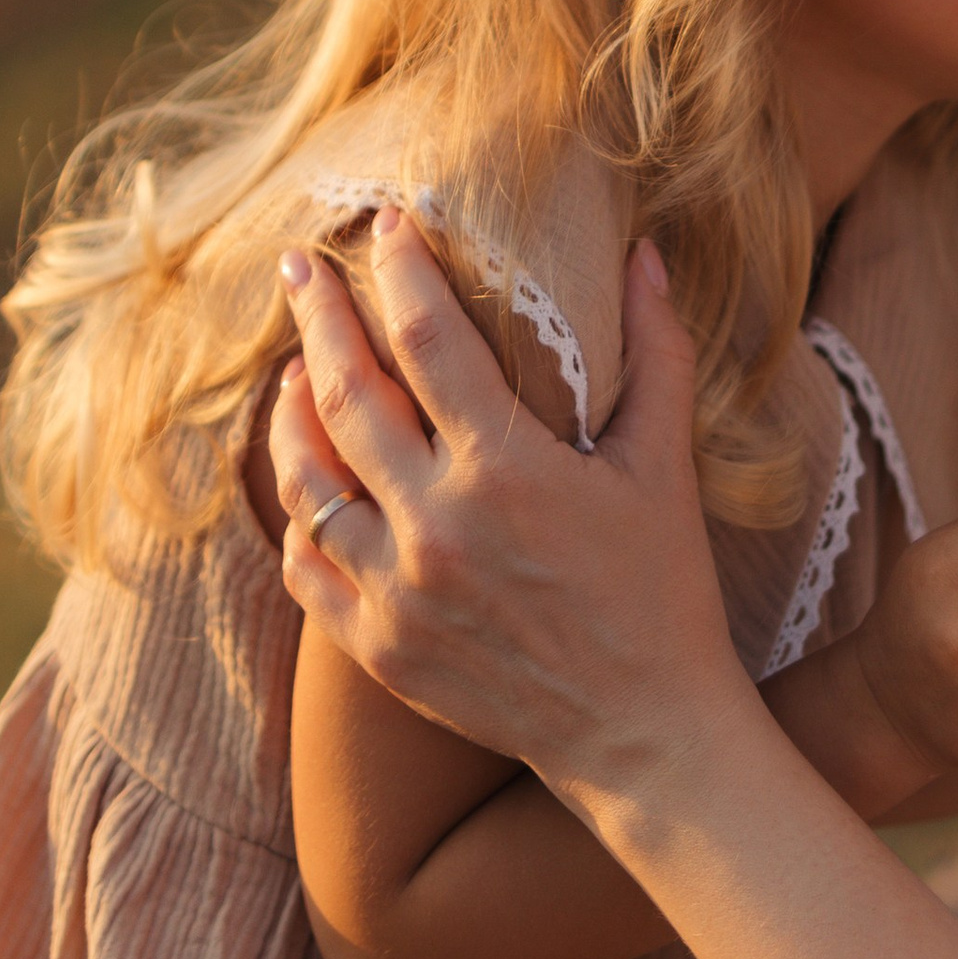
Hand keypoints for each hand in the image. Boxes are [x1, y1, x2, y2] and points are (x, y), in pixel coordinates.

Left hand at [267, 212, 752, 811]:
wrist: (645, 733)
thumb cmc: (664, 592)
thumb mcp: (665, 465)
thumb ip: (656, 350)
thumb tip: (644, 250)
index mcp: (507, 469)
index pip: (426, 337)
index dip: (400, 270)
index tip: (385, 225)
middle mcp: (437, 526)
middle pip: (346, 394)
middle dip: (318, 317)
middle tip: (298, 266)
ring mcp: (397, 592)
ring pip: (307, 480)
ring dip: (292, 411)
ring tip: (294, 370)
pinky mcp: (378, 648)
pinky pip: (305, 565)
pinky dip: (296, 512)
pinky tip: (306, 479)